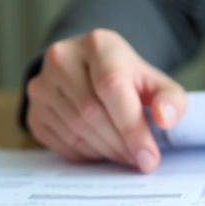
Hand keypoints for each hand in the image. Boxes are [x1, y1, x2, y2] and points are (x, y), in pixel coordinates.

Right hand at [25, 29, 186, 171]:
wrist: (90, 73)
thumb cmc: (127, 79)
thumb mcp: (155, 83)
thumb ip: (170, 99)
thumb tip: (165, 118)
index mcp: (98, 45)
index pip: (112, 88)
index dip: (132, 127)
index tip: (148, 157)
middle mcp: (63, 59)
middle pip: (92, 112)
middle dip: (121, 144)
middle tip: (139, 160)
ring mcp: (42, 85)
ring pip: (75, 130)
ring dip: (105, 151)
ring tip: (125, 155)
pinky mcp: (34, 110)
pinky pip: (60, 142)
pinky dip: (86, 154)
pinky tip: (102, 149)